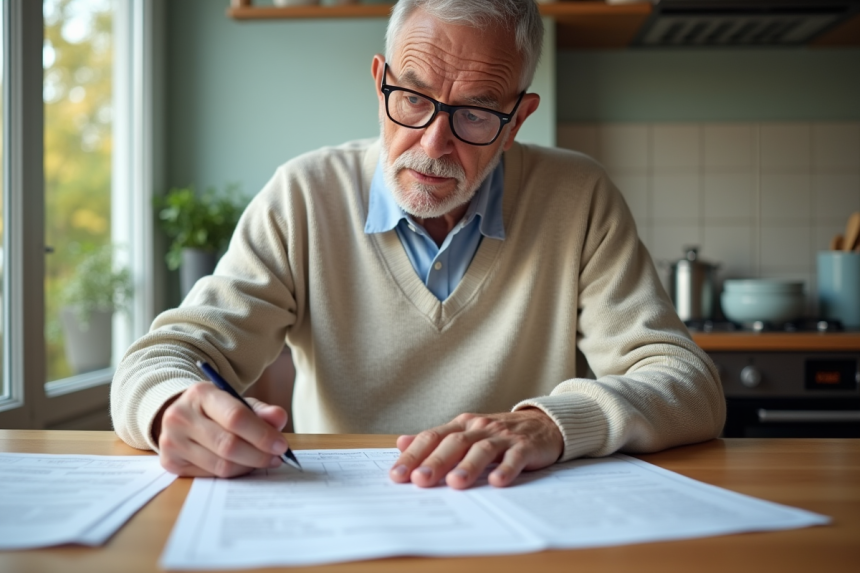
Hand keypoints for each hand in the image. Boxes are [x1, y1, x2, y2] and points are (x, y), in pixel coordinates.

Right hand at [153, 382, 290, 477]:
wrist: (181, 414)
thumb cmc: (215, 409)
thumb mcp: (238, 402)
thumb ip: (261, 411)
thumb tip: (279, 418)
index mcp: (200, 394)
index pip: (236, 417)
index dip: (262, 434)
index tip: (281, 445)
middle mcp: (180, 416)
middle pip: (228, 445)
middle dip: (258, 455)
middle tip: (277, 458)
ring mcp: (171, 440)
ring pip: (220, 465)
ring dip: (247, 467)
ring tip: (262, 461)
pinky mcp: (170, 462)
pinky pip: (209, 475)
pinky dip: (231, 473)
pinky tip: (241, 465)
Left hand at [388, 409, 563, 488]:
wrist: (543, 424)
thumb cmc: (498, 434)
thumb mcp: (465, 432)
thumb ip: (436, 439)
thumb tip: (401, 443)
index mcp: (461, 425)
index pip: (432, 438)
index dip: (413, 456)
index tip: (396, 475)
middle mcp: (479, 428)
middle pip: (454, 442)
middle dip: (435, 462)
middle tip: (419, 480)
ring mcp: (503, 436)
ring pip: (482, 449)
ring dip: (468, 466)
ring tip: (454, 483)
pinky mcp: (525, 446)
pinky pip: (515, 457)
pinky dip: (506, 469)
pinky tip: (497, 482)